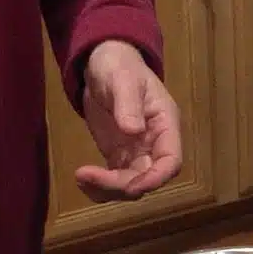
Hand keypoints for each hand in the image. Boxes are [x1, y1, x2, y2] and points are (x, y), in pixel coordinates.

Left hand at [76, 40, 181, 202]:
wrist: (104, 63)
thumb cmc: (119, 66)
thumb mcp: (122, 78)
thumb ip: (129, 104)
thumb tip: (133, 131)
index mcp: (165, 126)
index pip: (172, 161)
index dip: (156, 178)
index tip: (132, 186)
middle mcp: (155, 144)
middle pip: (149, 177)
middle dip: (122, 185)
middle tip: (88, 177)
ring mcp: (137, 152)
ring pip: (132, 184)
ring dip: (109, 190)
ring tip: (81, 178)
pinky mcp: (119, 155)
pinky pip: (115, 179)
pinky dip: (100, 186)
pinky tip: (81, 179)